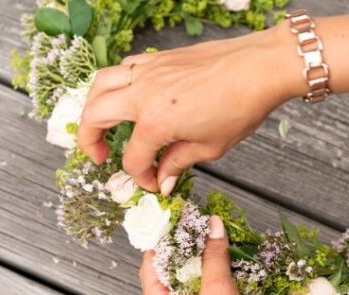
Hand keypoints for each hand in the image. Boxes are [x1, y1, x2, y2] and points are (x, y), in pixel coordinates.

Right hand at [78, 23, 304, 194]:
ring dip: (93, 106)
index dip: (141, 176)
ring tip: (101, 123)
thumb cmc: (240, 107)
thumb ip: (179, 162)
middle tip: (99, 156)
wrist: (259, 68)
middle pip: (95, 115)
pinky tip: (129, 96)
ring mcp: (149, 72)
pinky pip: (124, 68)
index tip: (153, 182)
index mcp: (156, 122)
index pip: (134, 157)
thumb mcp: (210, 146)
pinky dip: (117, 83)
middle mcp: (144, 94)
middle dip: (89, 140)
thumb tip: (163, 180)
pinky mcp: (159, 58)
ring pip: (101, 84)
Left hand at [139, 216, 277, 294]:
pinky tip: (228, 261)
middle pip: (172, 266)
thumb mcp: (219, 292)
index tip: (179, 215)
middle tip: (202, 223)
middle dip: (189, 245)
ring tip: (217, 237)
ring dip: (205, 259)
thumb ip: (215, 255)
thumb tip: (213, 226)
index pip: (152, 259)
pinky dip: (215, 274)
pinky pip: (205, 289)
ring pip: (191, 277)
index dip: (164, 235)